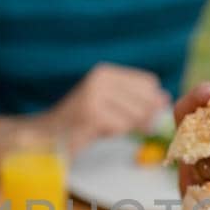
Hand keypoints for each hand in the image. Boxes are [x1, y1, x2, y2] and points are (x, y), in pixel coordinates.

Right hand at [45, 63, 169, 152]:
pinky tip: (96, 131)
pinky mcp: (91, 113)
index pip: (149, 83)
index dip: (149, 103)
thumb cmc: (80, 124)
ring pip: (135, 115)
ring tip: (103, 126)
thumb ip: (136, 101)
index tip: (136, 116)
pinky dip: (113, 133)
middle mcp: (100, 77)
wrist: (45, 137)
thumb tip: (164, 98)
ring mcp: (95, 94)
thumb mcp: (110, 106)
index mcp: (106, 71)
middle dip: (140, 119)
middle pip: (145, 100)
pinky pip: (122, 126)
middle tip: (116, 125)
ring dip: (124, 127)